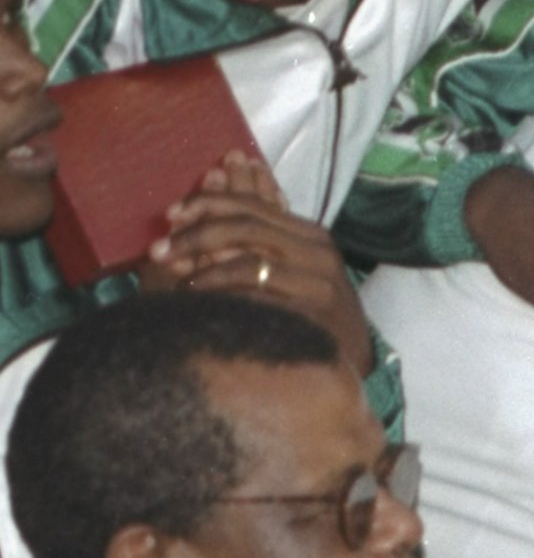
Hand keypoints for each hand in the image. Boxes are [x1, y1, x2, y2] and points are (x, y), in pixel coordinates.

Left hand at [144, 154, 372, 376]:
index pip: (252, 205)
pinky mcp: (315, 315)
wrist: (351, 361)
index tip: (170, 214)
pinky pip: (257, 298)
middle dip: (195, 234)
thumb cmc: (310, 313)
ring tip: (177, 282)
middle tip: (159, 251)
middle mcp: (318, 253)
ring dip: (203, 270)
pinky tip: (198, 302)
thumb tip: (210, 197)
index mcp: (310, 235)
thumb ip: (257, 238)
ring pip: (250, 261)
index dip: (206, 203)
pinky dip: (221, 296)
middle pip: (247, 226)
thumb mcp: (291, 268)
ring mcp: (320, 284)